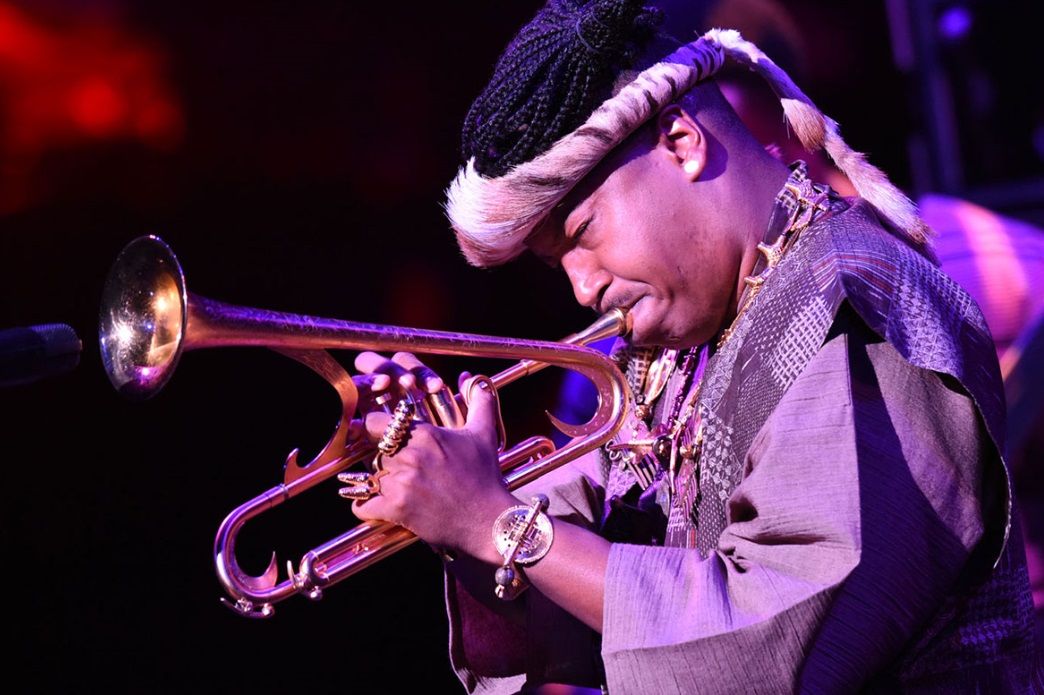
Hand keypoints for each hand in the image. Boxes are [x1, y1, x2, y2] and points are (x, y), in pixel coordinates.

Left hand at [350, 352, 515, 562]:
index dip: (374, 427)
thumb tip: (471, 378)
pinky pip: (363, 507)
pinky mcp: (396, 509)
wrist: (488, 520)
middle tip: (389, 464)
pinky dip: (365, 508)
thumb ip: (479, 401)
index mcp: (425, 434)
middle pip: (371, 450)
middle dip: (379, 457)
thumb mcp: (484, 433)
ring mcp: (401, 483)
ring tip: (391, 486)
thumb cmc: (485, 477)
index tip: (379, 434)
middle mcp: (409, 456)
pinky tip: (373, 506)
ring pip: (369, 478)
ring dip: (376, 483)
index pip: (375, 421)